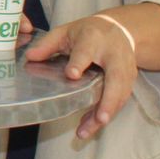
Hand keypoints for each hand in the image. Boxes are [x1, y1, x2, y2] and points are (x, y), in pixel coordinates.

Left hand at [24, 14, 137, 139]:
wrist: (120, 29)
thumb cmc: (87, 32)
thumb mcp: (65, 32)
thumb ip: (48, 44)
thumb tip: (29, 57)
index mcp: (93, 38)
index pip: (86, 51)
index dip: (79, 62)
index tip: (71, 75)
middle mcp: (113, 54)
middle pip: (116, 78)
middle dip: (109, 99)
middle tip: (100, 119)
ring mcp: (125, 68)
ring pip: (121, 93)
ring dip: (107, 113)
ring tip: (88, 130)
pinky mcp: (130, 80)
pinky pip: (121, 98)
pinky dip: (107, 113)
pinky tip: (92, 125)